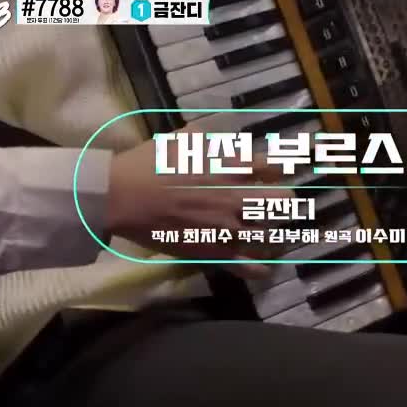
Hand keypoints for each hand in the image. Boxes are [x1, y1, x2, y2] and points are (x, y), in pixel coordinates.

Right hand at [105, 123, 290, 278]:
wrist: (122, 196)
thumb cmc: (148, 163)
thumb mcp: (182, 140)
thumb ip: (208, 139)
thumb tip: (221, 137)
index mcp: (230, 166)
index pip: (275, 167)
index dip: (279, 171)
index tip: (275, 175)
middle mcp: (236, 196)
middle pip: (283, 201)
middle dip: (284, 202)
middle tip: (276, 205)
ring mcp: (226, 227)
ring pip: (270, 236)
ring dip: (274, 235)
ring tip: (271, 236)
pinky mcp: (212, 252)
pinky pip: (247, 266)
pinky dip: (259, 268)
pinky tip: (264, 267)